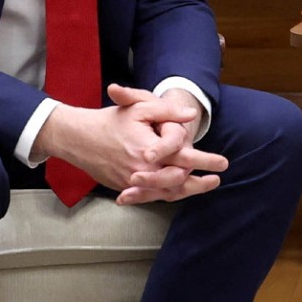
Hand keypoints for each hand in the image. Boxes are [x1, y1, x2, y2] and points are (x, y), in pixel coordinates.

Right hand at [32, 84, 227, 202]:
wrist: (78, 137)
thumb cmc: (111, 119)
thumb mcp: (140, 106)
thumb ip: (167, 111)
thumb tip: (191, 115)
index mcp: (149, 149)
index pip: (184, 159)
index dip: (206, 161)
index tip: (223, 163)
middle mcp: (142, 170)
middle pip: (178, 182)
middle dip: (199, 183)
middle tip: (216, 180)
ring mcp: (132, 181)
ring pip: (165, 192)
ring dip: (187, 192)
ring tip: (203, 187)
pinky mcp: (124, 187)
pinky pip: (150, 195)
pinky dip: (166, 194)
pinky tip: (178, 191)